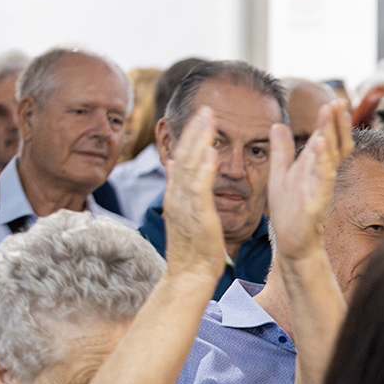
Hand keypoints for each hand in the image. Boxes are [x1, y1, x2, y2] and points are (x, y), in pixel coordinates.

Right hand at [161, 108, 229, 281]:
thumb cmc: (194, 249)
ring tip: (208, 118)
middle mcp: (177, 196)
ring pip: (188, 166)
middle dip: (194, 130)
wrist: (190, 275)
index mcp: (176, 194)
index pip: (181, 158)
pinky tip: (210, 152)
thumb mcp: (185, 213)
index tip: (201, 116)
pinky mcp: (197, 216)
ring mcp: (185, 204)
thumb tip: (174, 166)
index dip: (190, 136)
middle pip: (183, 155)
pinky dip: (203, 169)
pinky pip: (198, 188)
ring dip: (198, 140)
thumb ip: (180, 189)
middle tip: (205, 107)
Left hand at [267, 99, 351, 261]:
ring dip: (330, 136)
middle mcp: (322, 174)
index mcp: (314, 166)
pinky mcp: (316, 203)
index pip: (327, 138)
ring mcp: (321, 188)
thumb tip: (277, 125)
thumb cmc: (289, 209)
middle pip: (334, 143)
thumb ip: (282, 149)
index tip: (334, 101)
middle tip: (338, 102)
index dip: (331, 120)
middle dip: (336, 122)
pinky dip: (321, 163)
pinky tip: (319, 147)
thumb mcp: (280, 172)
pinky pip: (322, 180)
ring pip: (330, 158)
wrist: (291, 240)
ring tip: (330, 115)